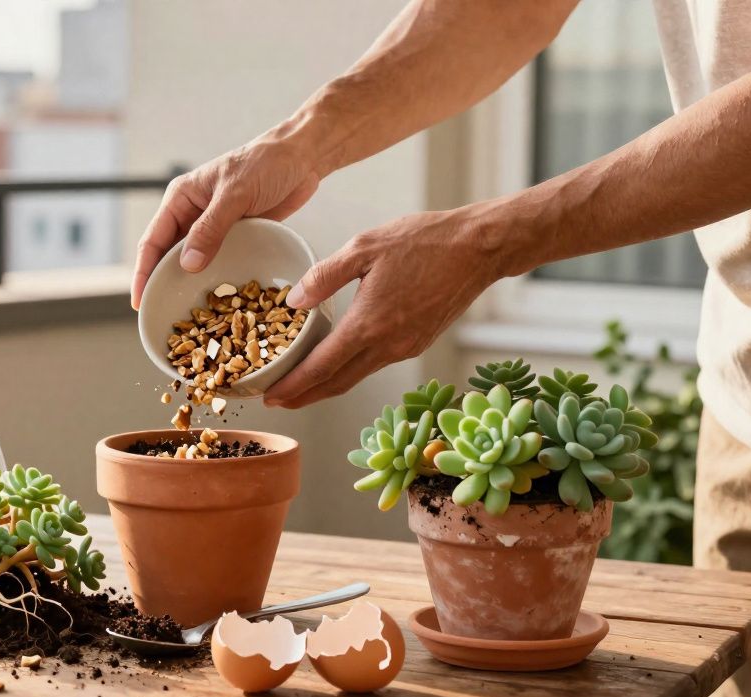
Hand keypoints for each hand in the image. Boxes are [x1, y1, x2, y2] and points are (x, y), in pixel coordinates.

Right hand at [131, 125, 322, 308]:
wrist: (303, 156)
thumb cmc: (266, 163)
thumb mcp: (235, 194)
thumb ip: (210, 228)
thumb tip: (187, 264)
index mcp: (181, 198)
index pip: (153, 240)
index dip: (143, 271)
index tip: (139, 300)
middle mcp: (192, 213)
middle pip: (169, 255)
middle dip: (163, 282)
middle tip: (161, 313)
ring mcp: (214, 226)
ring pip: (194, 260)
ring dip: (191, 283)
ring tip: (188, 315)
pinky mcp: (236, 235)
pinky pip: (219, 260)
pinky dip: (216, 278)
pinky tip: (219, 300)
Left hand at [263, 206, 508, 408]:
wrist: (480, 248)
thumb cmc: (425, 241)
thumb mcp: (365, 246)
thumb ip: (324, 275)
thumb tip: (293, 300)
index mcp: (369, 325)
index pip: (321, 368)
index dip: (293, 386)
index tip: (270, 397)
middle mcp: (388, 346)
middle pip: (337, 384)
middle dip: (304, 397)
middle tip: (277, 401)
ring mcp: (406, 348)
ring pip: (357, 376)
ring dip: (327, 385)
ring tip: (301, 384)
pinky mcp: (418, 343)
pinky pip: (376, 364)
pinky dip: (351, 369)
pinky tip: (338, 359)